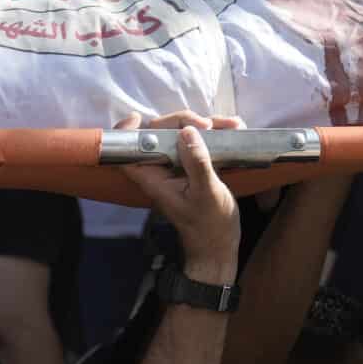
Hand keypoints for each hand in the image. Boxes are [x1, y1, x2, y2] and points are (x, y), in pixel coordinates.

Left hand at [117, 112, 242, 281]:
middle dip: (182, 122)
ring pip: (182, 136)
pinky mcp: (194, 167)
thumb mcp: (207, 194)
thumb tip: (187, 132)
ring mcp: (178, 168)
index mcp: (154, 179)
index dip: (127, 132)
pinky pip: (199, 143)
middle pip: (159, 135)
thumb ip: (196, 163)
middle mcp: (162, 171)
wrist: (220, 246)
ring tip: (232, 125)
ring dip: (206, 126)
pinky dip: (215, 135)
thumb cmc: (210, 226)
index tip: (140, 117)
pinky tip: (235, 130)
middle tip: (208, 125)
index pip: (128, 153)